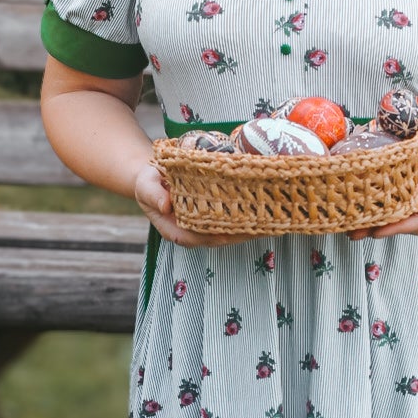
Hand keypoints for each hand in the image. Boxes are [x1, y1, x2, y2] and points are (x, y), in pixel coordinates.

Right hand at [132, 159, 263, 246]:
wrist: (153, 179)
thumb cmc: (149, 182)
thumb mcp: (145, 185)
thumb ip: (153, 195)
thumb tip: (165, 204)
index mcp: (176, 230)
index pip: (201, 237)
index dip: (221, 235)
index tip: (240, 227)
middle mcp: (193, 234)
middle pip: (222, 238)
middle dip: (244, 233)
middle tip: (266, 222)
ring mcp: (204, 229)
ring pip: (231, 234)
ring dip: (251, 228)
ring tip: (272, 218)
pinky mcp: (213, 221)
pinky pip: (232, 224)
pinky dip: (248, 219)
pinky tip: (265, 212)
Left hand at [348, 146, 417, 241]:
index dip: (397, 227)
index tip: (376, 230)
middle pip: (408, 228)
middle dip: (381, 229)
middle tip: (352, 231)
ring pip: (403, 224)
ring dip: (379, 224)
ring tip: (353, 226)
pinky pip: (405, 216)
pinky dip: (387, 215)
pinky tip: (368, 215)